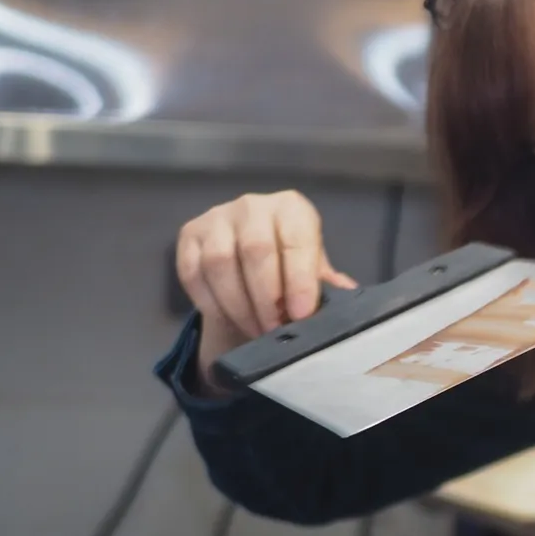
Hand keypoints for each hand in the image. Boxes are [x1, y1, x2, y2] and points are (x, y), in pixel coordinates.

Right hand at [175, 191, 356, 383]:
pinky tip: (229, 319)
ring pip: (220, 263)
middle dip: (267, 298)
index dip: (299, 280)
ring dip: (238, 305)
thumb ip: (326, 282)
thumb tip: (346, 297)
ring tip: (255, 329)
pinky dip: (211, 303)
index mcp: (292, 208)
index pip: (296, 240)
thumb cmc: (290, 261)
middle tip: (275, 328)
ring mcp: (216, 217)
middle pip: (255, 250)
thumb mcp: (313, 267)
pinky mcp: (188, 235)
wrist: (250, 255)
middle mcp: (253, 206)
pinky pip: (193, 273)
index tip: (301, 314)